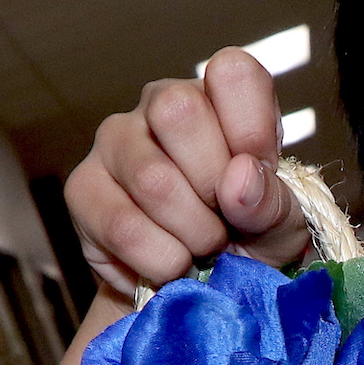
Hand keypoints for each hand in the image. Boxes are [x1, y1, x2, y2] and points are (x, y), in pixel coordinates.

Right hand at [49, 49, 312, 364]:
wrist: (198, 292)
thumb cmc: (248, 238)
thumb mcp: (282, 224)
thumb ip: (273, 200)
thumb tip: (239, 178)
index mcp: (219, 95)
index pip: (232, 72)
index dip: (252, 129)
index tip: (258, 175)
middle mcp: (161, 102)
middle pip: (180, 112)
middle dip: (215, 187)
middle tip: (226, 220)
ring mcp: (114, 141)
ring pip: (152, 178)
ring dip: (192, 233)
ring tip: (202, 248)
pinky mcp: (82, 188)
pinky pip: (121, 226)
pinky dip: (159, 261)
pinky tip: (168, 263)